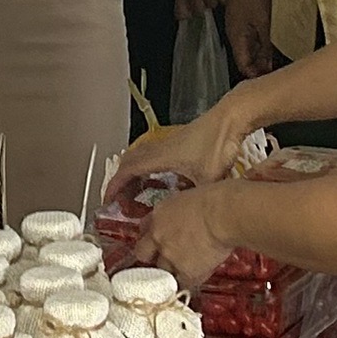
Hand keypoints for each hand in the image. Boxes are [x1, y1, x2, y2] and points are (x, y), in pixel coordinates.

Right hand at [110, 107, 249, 206]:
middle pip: (127, 164)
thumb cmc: (217, 142)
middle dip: (120, 184)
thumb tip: (191, 218)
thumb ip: (196, 200)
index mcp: (159, 157)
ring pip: (138, 158)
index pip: (126, 171)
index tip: (107, 201)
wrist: (229, 119)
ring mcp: (166, 144)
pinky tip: (158, 182)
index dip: (114, 187)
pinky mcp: (175, 143)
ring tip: (135, 195)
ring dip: (132, 175)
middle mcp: (158, 148)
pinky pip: (150, 156)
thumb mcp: (207, 179)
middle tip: (120, 202)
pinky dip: (145, 169)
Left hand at [133, 183, 234, 287]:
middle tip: (167, 257)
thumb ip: (179, 212)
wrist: (223, 214)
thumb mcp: (187, 198)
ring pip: (162, 271)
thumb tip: (186, 219)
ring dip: (172, 270)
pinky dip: (190, 282)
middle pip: (143, 253)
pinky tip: (198, 278)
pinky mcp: (186, 272)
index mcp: (158, 215)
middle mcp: (158, 237)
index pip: (144, 229)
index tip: (160, 238)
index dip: (151, 236)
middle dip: (152, 256)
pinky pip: (184, 283)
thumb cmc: (213, 198)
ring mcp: (170, 256)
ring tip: (187, 269)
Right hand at [224, 0, 276, 78]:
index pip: (243, 65)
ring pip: (249, 48)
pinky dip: (261, 44)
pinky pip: (251, 38)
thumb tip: (269, 64)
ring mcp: (238, 27)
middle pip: (246, 59)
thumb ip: (266, 46)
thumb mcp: (264, 24)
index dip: (256, 75)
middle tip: (277, 70)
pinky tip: (272, 43)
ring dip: (261, 55)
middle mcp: (235, 35)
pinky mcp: (243, 19)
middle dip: (260, 67)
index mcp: (237, 39)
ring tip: (277, 58)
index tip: (271, 78)